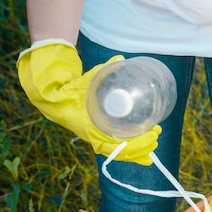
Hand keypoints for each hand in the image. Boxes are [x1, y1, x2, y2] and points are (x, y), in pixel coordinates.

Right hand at [17, 41, 160, 164]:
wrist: (54, 98)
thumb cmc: (71, 91)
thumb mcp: (86, 81)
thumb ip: (103, 72)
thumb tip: (120, 59)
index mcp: (90, 129)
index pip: (115, 145)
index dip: (134, 145)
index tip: (149, 136)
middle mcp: (95, 137)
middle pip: (122, 152)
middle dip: (141, 147)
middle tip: (156, 136)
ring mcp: (97, 138)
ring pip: (121, 152)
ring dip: (138, 150)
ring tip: (154, 143)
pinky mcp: (99, 135)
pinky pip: (117, 147)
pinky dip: (131, 149)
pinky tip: (144, 149)